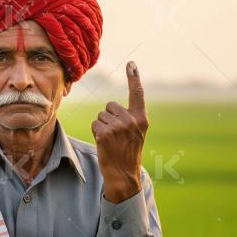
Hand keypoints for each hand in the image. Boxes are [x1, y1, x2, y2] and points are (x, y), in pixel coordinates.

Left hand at [91, 61, 148, 202]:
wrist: (124, 174)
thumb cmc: (128, 152)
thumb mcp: (136, 133)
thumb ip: (130, 118)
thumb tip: (112, 106)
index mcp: (141, 118)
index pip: (137, 93)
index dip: (134, 77)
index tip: (131, 63)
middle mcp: (131, 120)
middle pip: (110, 105)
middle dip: (109, 117)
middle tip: (116, 135)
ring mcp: (118, 127)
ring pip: (101, 115)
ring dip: (102, 126)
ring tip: (111, 140)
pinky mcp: (105, 133)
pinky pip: (95, 124)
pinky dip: (96, 133)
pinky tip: (105, 143)